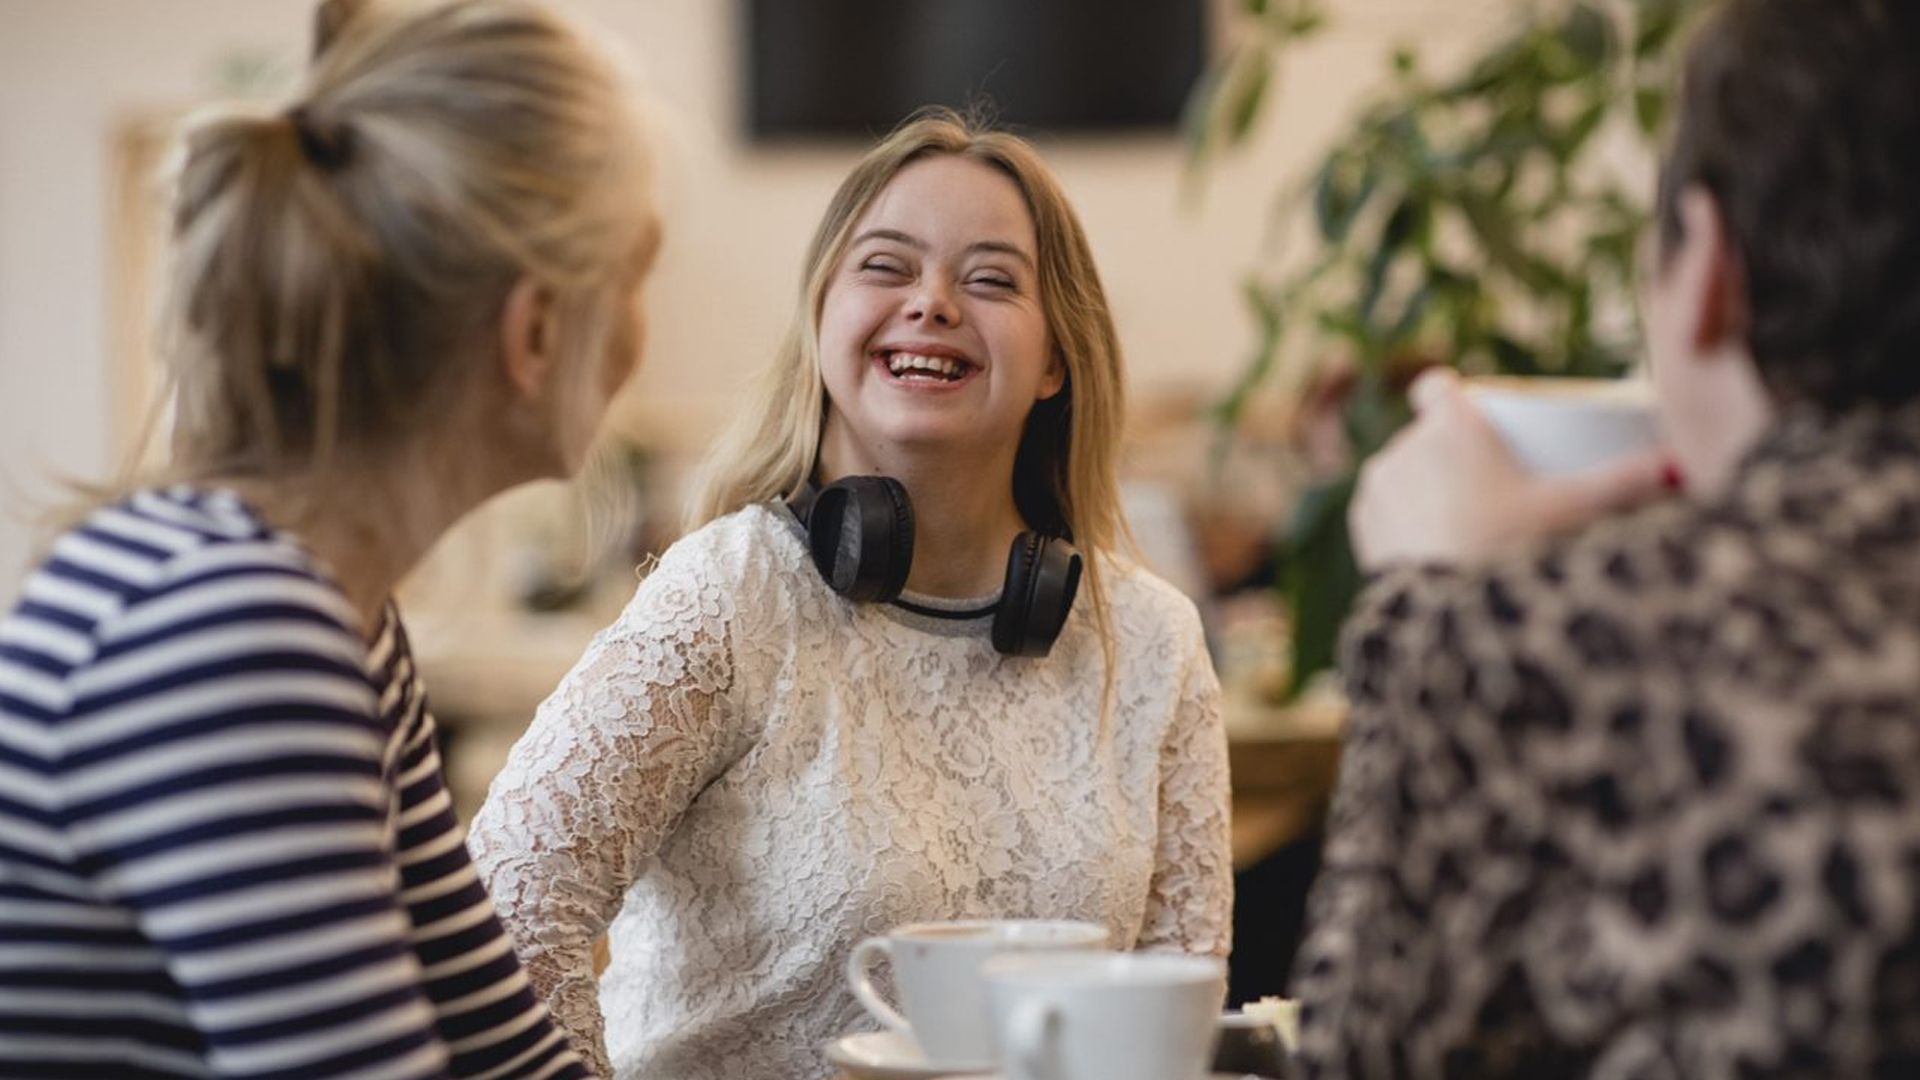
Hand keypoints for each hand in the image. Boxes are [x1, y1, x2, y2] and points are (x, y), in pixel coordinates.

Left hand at [1349, 369, 1671, 569]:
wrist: (1448, 626)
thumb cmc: (1512, 554)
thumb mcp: (1573, 512)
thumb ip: (1626, 483)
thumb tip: (1679, 466)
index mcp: (1448, 428)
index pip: (1436, 388)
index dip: (1450, 394)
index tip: (1472, 411)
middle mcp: (1402, 448)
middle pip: (1424, 434)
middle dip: (1450, 451)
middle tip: (1487, 481)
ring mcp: (1377, 488)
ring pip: (1401, 471)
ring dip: (1423, 484)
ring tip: (1460, 512)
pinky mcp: (1363, 528)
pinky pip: (1383, 509)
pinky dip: (1403, 517)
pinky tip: (1424, 532)